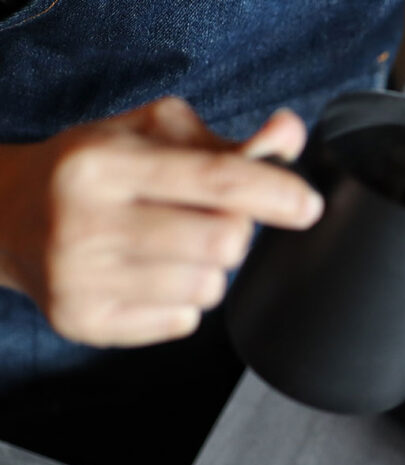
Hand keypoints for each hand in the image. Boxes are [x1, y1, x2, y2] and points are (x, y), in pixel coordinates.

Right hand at [0, 97, 322, 346]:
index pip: (214, 179)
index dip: (275, 192)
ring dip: (211, 269)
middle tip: (213, 218)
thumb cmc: (92, 170)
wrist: (6, 216)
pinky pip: (182, 322)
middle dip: (236, 230)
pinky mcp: (83, 323)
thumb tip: (289, 135)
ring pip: (208, 288)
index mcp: (102, 163)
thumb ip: (227, 142)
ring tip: (176, 246)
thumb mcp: (150, 135)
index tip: (309, 204)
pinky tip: (151, 275)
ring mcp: (80, 279)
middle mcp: (83, 221)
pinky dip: (184, 302)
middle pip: (221, 241)